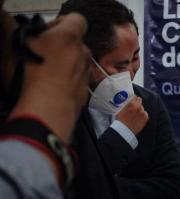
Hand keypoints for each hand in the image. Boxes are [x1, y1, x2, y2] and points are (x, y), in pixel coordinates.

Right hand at [9, 13, 89, 142]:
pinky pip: (77, 82)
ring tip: (42, 73)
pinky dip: (67, 82)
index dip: (61, 23)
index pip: (76, 20)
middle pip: (75, 43)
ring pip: (76, 63)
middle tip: (40, 53)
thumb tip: (6, 20)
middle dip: (60, 46)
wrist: (45, 111)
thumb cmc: (30, 77)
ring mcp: (85, 74)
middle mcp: (82, 54)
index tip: (46, 32)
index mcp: (68, 37)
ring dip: (64, 65)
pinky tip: (50, 88)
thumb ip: (9, 27)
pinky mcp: (84, 92)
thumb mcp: (11, 46)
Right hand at [116, 96, 148, 134]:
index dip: (133, 99)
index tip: (133, 100)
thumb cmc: (121, 121)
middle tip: (134, 107)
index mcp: (131, 104)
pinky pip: (145, 114)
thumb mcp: (121, 110)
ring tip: (135, 115)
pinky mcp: (146, 118)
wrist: (124, 130)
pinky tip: (138, 119)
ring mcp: (142, 112)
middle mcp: (138, 107)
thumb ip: (126, 104)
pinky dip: (142, 115)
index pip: (135, 97)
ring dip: (139, 110)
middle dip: (137, 103)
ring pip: (142, 108)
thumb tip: (128, 102)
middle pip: (140, 101)